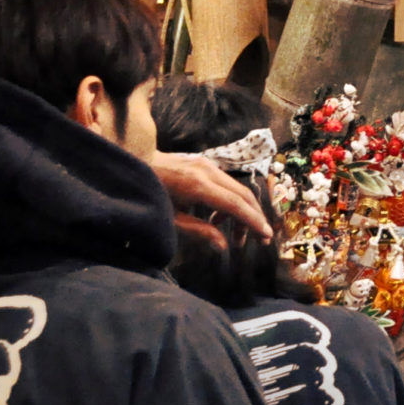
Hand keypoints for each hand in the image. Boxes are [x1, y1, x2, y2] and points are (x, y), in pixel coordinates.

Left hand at [150, 152, 273, 248]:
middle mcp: (208, 172)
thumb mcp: (170, 218)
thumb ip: (198, 230)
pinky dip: (230, 202)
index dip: (253, 221)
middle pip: (243, 195)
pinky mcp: (206, 164)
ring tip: (236, 238)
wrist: (137, 159)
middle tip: (260, 240)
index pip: (235, 204)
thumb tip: (222, 245)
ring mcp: (208, 165)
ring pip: (237, 189)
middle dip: (255, 218)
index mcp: (198, 187)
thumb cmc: (150, 194)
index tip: (266, 236)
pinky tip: (219, 220)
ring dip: (243, 213)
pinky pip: (227, 184)